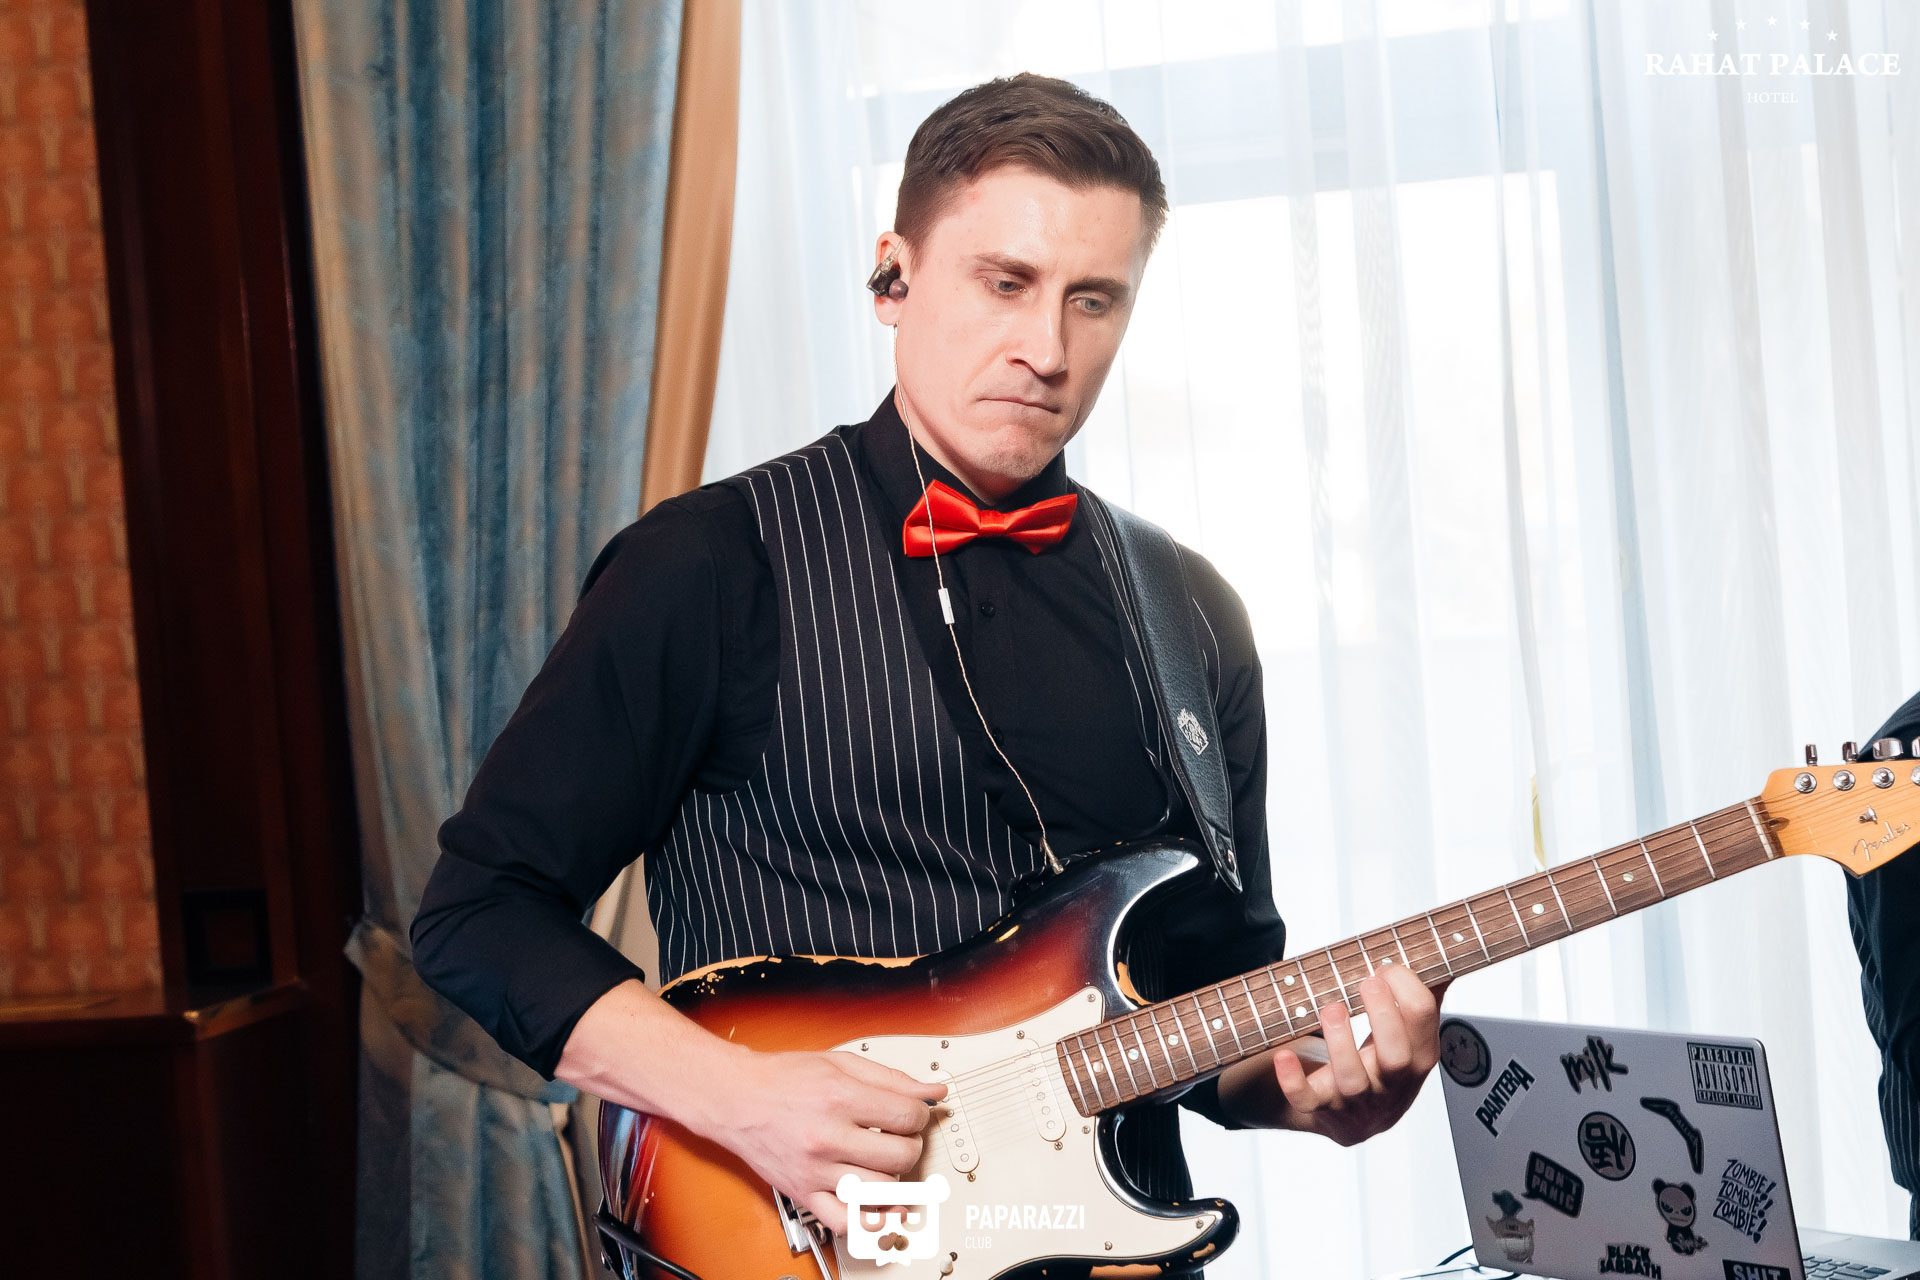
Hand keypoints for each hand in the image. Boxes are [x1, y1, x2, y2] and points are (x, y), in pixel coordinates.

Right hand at [709, 1048, 944, 1236]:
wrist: (735, 1099)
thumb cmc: (783, 1078)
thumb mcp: (840, 1062)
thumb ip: (891, 1078)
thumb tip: (933, 1091)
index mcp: (840, 1098)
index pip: (907, 1116)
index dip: (920, 1115)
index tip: (912, 1114)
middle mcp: (828, 1136)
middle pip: (901, 1155)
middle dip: (910, 1144)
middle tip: (899, 1137)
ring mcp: (815, 1170)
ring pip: (881, 1190)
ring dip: (893, 1176)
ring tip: (883, 1161)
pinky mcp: (804, 1193)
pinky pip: (846, 1222)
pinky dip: (869, 1219)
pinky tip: (875, 1203)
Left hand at [1269, 964, 1445, 1145]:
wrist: (1354, 1121)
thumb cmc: (1382, 1067)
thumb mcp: (1410, 1039)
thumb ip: (1423, 1000)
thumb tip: (1443, 956)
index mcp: (1417, 1058)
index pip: (1424, 1022)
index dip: (1408, 988)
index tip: (1386, 968)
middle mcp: (1390, 1083)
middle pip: (1396, 1056)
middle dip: (1384, 1016)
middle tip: (1368, 982)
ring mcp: (1356, 1099)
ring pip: (1352, 1080)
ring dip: (1340, 1042)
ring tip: (1331, 1008)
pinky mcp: (1321, 1109)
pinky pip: (1307, 1100)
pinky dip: (1293, 1080)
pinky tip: (1284, 1055)